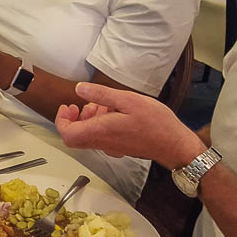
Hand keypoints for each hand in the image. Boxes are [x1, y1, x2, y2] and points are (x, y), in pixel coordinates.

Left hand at [55, 82, 205, 167]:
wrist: (174, 144)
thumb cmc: (155, 123)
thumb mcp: (127, 100)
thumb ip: (101, 94)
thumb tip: (80, 89)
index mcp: (101, 131)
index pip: (68, 134)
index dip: (62, 120)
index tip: (67, 107)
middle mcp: (103, 143)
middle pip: (75, 137)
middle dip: (74, 119)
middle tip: (81, 105)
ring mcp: (111, 147)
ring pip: (88, 136)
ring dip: (89, 120)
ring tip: (102, 105)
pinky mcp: (120, 148)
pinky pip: (101, 138)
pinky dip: (100, 124)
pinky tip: (114, 113)